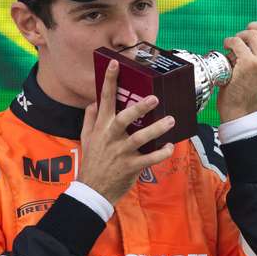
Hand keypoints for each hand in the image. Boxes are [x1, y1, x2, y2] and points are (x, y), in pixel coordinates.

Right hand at [77, 59, 175, 204]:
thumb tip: (93, 102)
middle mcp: (111, 138)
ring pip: (140, 138)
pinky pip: (149, 159)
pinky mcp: (131, 167)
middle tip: (154, 98)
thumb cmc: (92, 162)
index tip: (116, 65)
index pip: (105, 100)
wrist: (92, 191)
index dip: (110, 81)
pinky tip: (170, 146)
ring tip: (170, 120)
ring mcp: (121, 153)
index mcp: (101, 127)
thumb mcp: (86, 138)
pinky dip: (161, 153)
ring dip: (156, 129)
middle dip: (139, 108)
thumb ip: (90, 119)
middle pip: (124, 118)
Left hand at [216, 18, 256, 121]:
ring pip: (252, 33)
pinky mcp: (248, 64)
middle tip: (247, 34)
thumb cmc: (256, 91)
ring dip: (241, 35)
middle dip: (255, 27)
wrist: (242, 111)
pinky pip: (237, 41)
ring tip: (237, 43)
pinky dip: (229, 41)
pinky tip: (228, 47)